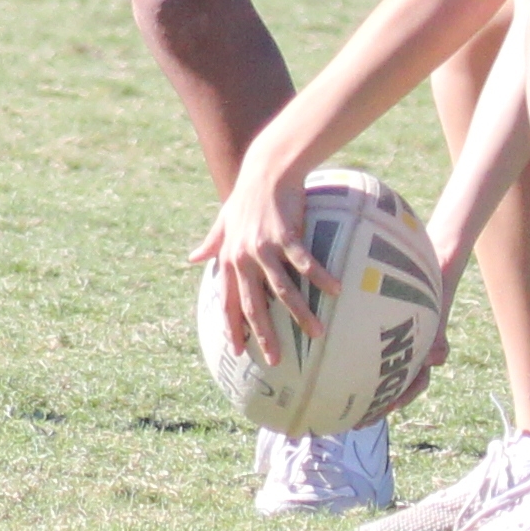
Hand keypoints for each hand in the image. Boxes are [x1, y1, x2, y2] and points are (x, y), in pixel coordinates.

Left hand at [192, 161, 331, 364]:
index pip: (228, 300)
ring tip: (316, 334)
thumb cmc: (246, 197)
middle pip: (253, 304)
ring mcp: (265, 247)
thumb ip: (211, 242)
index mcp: (230, 257)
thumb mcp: (224, 221)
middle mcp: (244, 257)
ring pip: (283, 290)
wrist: (265, 170)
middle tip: (275, 360)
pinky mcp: (286, 235)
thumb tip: (192, 258)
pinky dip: (320, 278)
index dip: (232, 326)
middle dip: (264, 334)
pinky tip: (336, 292)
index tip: (238, 351)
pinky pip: (305, 264)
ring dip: (300, 314)